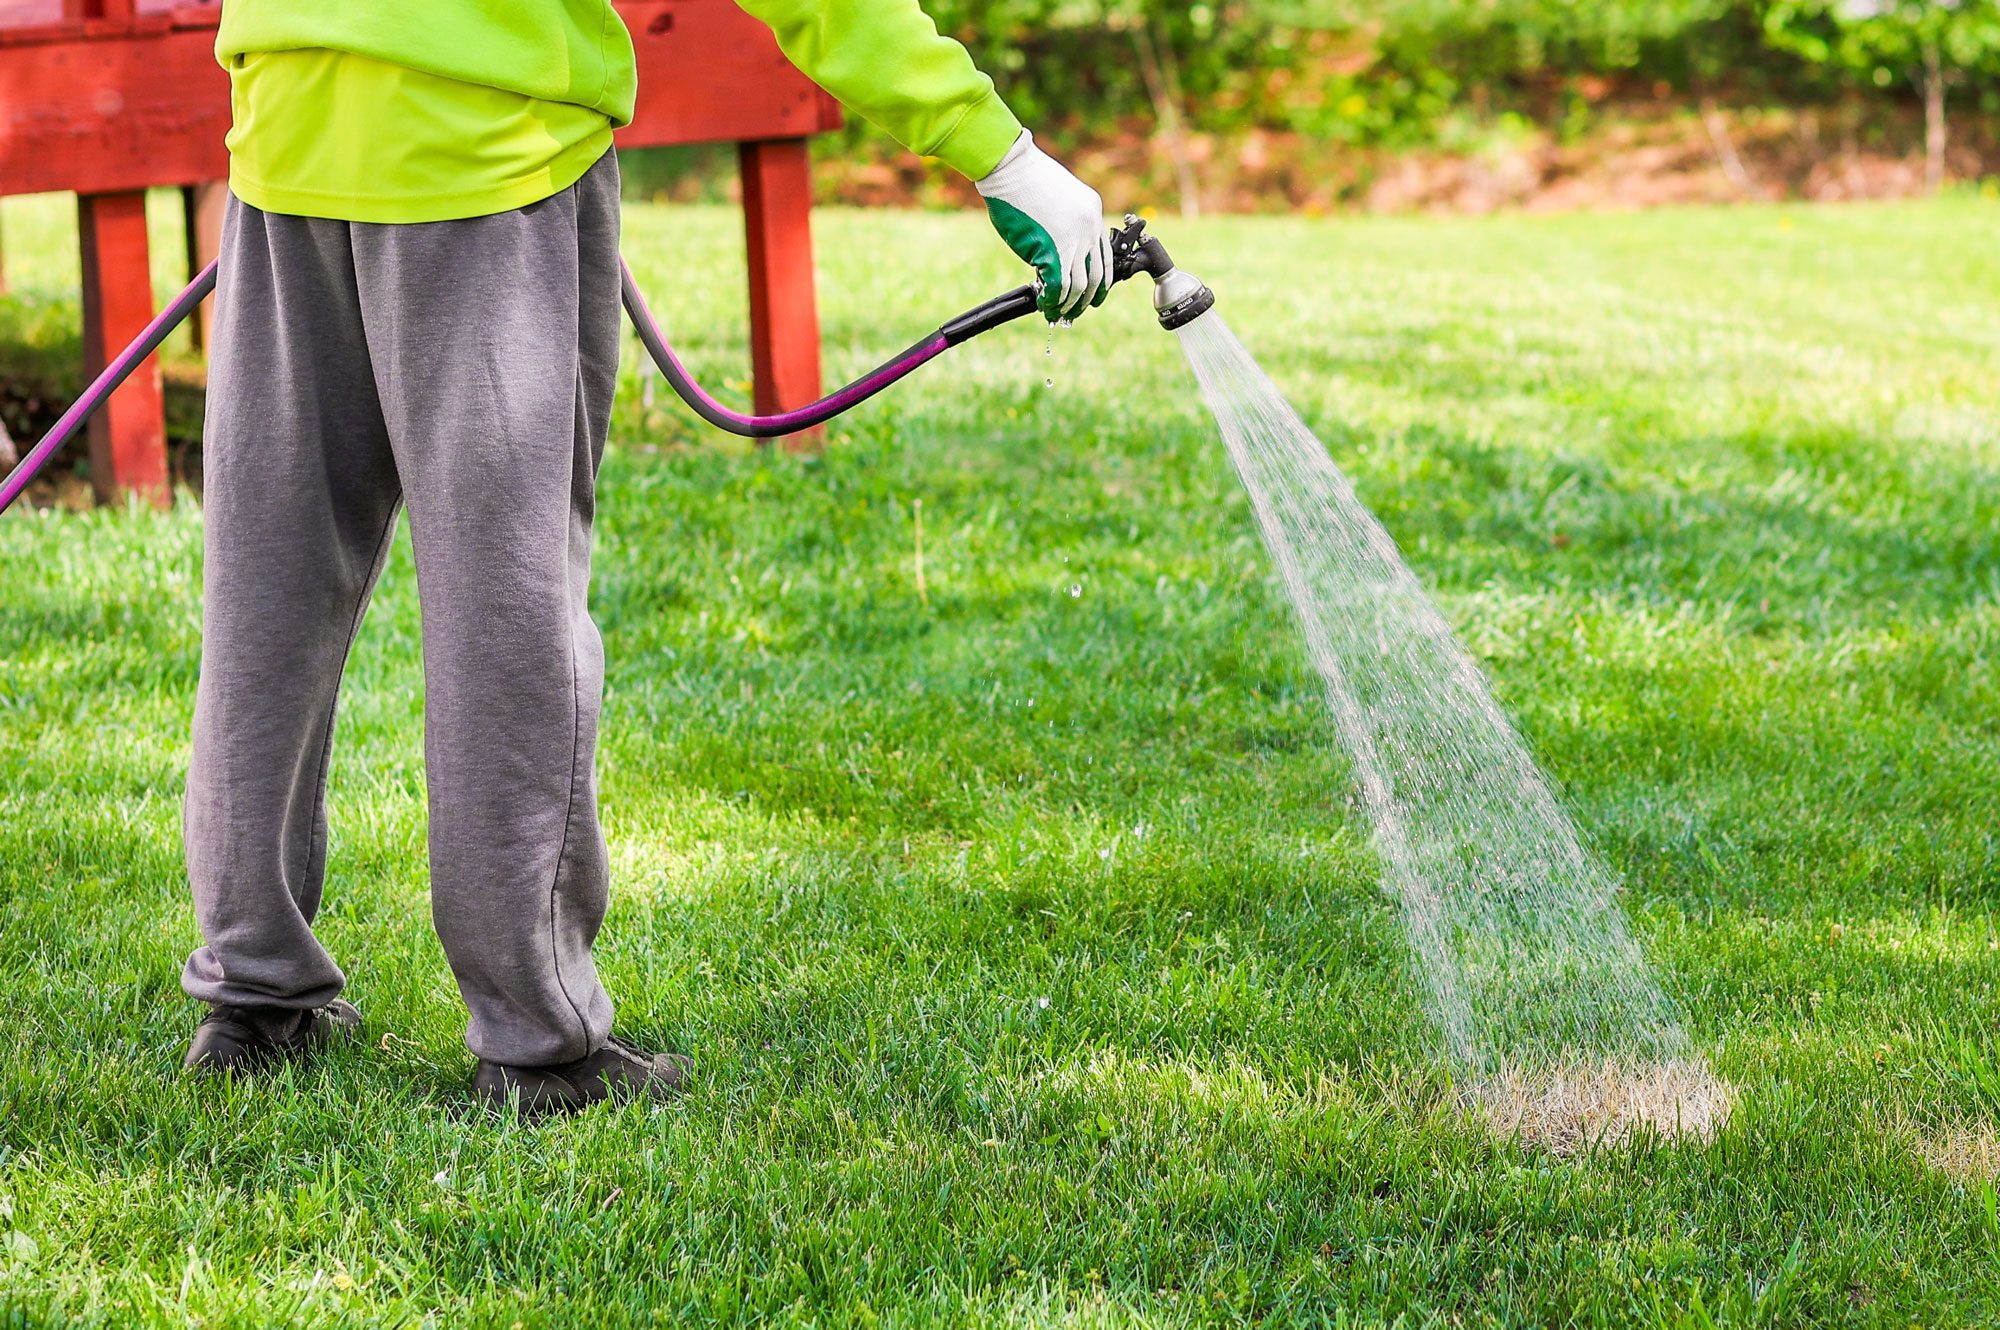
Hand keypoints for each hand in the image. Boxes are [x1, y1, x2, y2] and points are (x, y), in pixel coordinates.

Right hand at [975, 130, 1110, 322]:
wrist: (1010, 167)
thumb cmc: (1026, 179)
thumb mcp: (1059, 198)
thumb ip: (1067, 224)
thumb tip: (1059, 253)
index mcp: (1093, 212)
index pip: (1105, 256)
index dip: (1099, 282)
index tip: (1092, 295)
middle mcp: (1090, 228)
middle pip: (1096, 277)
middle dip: (1086, 300)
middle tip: (1074, 312)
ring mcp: (1073, 240)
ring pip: (1079, 286)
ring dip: (1068, 305)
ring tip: (1057, 313)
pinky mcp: (1052, 250)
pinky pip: (1058, 286)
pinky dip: (1052, 300)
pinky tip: (1044, 303)